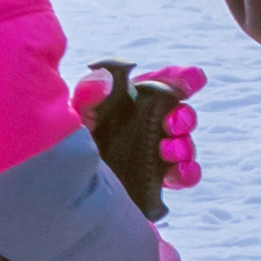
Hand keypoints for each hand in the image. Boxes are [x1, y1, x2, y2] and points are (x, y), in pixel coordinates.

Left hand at [72, 60, 205, 206]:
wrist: (66, 181)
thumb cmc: (68, 141)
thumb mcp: (75, 115)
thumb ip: (88, 94)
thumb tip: (106, 78)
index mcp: (128, 103)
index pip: (159, 86)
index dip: (177, 80)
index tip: (193, 78)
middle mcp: (145, 126)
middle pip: (179, 115)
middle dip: (183, 116)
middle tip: (171, 123)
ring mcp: (153, 153)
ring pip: (185, 144)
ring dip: (184, 145)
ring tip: (168, 150)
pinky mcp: (157, 180)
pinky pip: (185, 174)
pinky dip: (188, 172)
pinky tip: (178, 170)